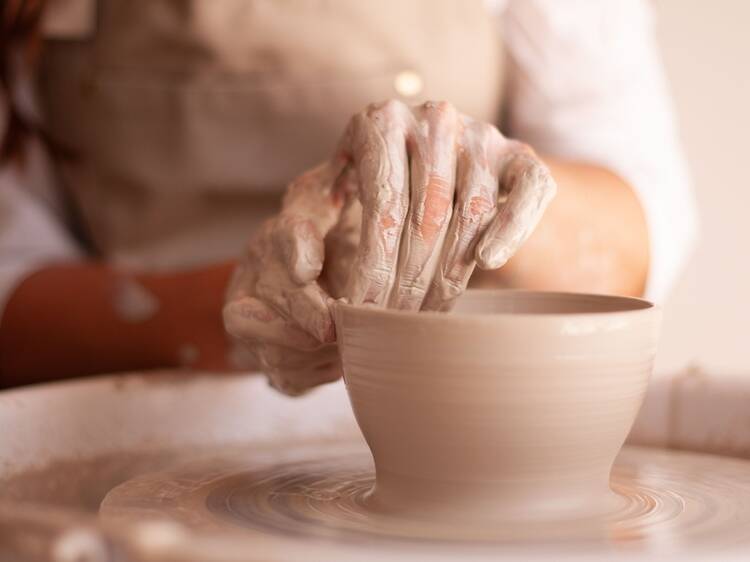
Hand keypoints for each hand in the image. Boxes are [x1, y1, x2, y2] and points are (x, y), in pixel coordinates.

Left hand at [223, 100, 555, 394]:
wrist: (435, 157)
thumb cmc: (370, 182)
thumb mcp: (330, 190)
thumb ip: (309, 217)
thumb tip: (301, 272)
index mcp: (381, 123)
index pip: (382, 207)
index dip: (374, 269)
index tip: (363, 315)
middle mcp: (433, 119)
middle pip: (427, 216)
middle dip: (409, 283)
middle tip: (395, 327)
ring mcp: (481, 135)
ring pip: (472, 212)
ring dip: (452, 274)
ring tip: (429, 317)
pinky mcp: (519, 154)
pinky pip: (528, 192)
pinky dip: (512, 229)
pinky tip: (489, 263)